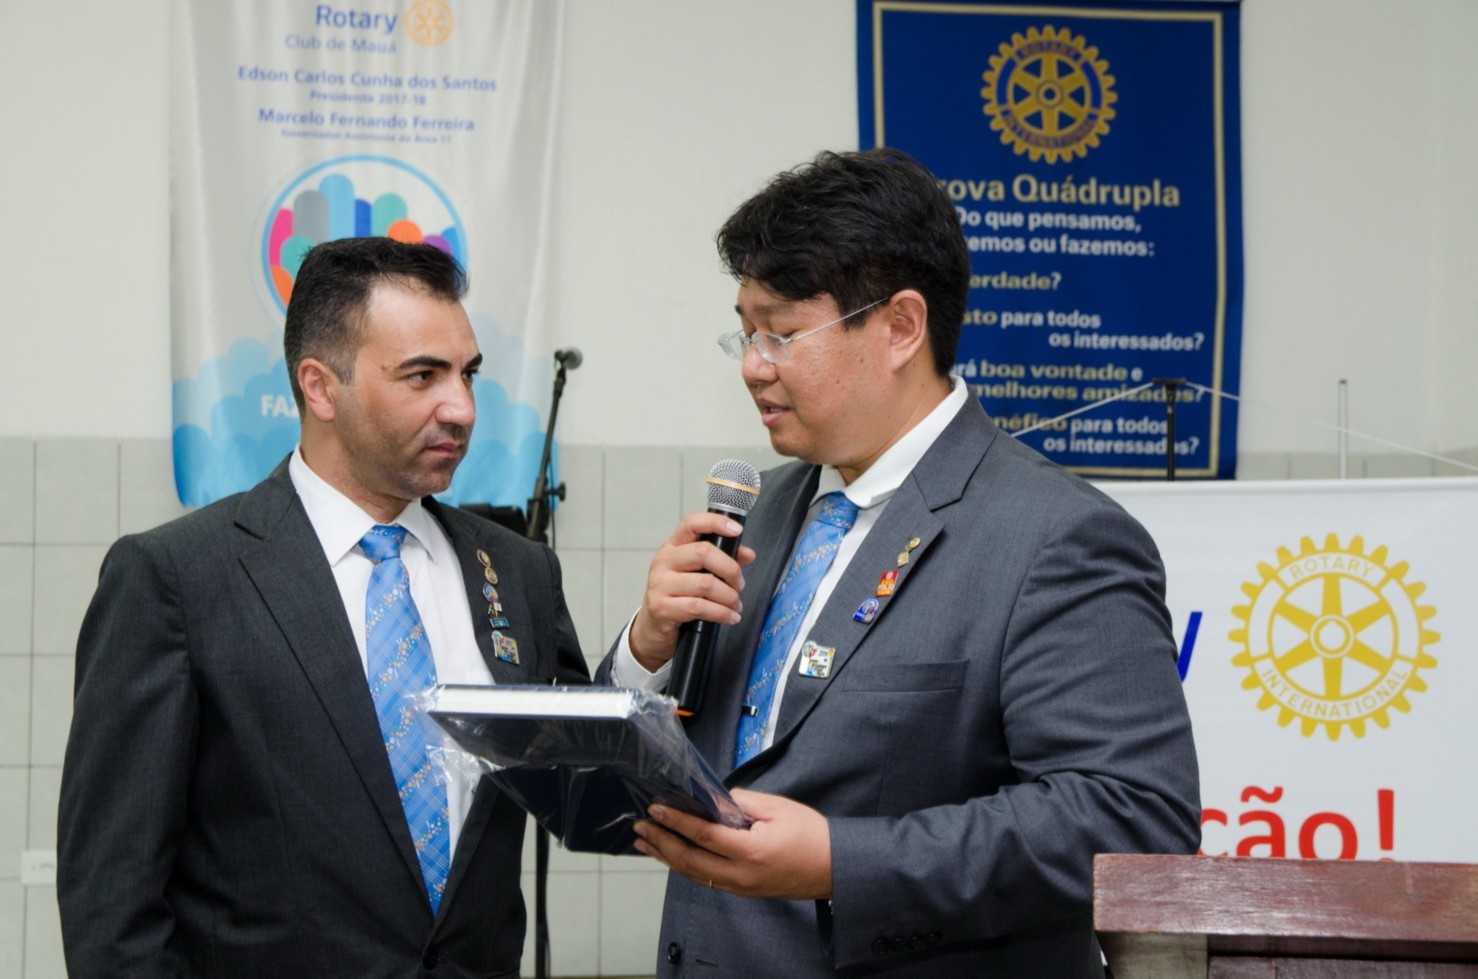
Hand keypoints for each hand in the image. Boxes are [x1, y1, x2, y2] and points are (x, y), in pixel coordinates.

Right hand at [628, 512, 755, 671]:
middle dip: (730, 569)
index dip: (716, 523)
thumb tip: (748, 554)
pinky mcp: (661, 607)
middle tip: (739, 584)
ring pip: (705, 584)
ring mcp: (660, 584)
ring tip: (736, 605)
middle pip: (703, 553)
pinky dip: (721, 613)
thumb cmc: (678, 596)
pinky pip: (699, 607)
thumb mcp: (696, 573)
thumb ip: (722, 560)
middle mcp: (663, 561)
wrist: (653, 627)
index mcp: (673, 547)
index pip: (692, 523)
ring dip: (728, 596)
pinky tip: (730, 617)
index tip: (737, 530)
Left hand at [632, 789, 832, 899]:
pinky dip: (685, 867)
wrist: (833, 868)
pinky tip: (673, 856)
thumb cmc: (810, 834)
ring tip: (645, 843)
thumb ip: (741, 803)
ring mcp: (740, 886)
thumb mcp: (777, 808)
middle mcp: (741, 874)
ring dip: (666, 857)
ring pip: (694, 874)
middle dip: (661, 842)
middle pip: (689, 861)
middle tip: (640, 827)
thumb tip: (712, 800)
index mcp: (751, 850)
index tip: (655, 809)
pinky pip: (706, 880)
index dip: (676, 821)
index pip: (702, 835)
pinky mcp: (743, 891)